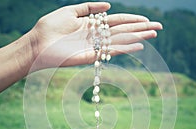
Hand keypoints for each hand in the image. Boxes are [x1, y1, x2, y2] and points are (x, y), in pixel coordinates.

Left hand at [27, 2, 162, 68]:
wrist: (37, 44)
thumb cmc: (50, 27)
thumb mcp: (70, 11)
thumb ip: (89, 7)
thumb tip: (109, 5)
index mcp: (92, 24)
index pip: (116, 21)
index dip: (132, 19)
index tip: (146, 19)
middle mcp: (96, 35)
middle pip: (123, 30)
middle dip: (141, 28)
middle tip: (158, 27)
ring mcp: (95, 46)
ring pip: (120, 40)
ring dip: (138, 37)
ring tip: (154, 34)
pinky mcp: (91, 56)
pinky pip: (111, 51)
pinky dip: (125, 48)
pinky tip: (138, 45)